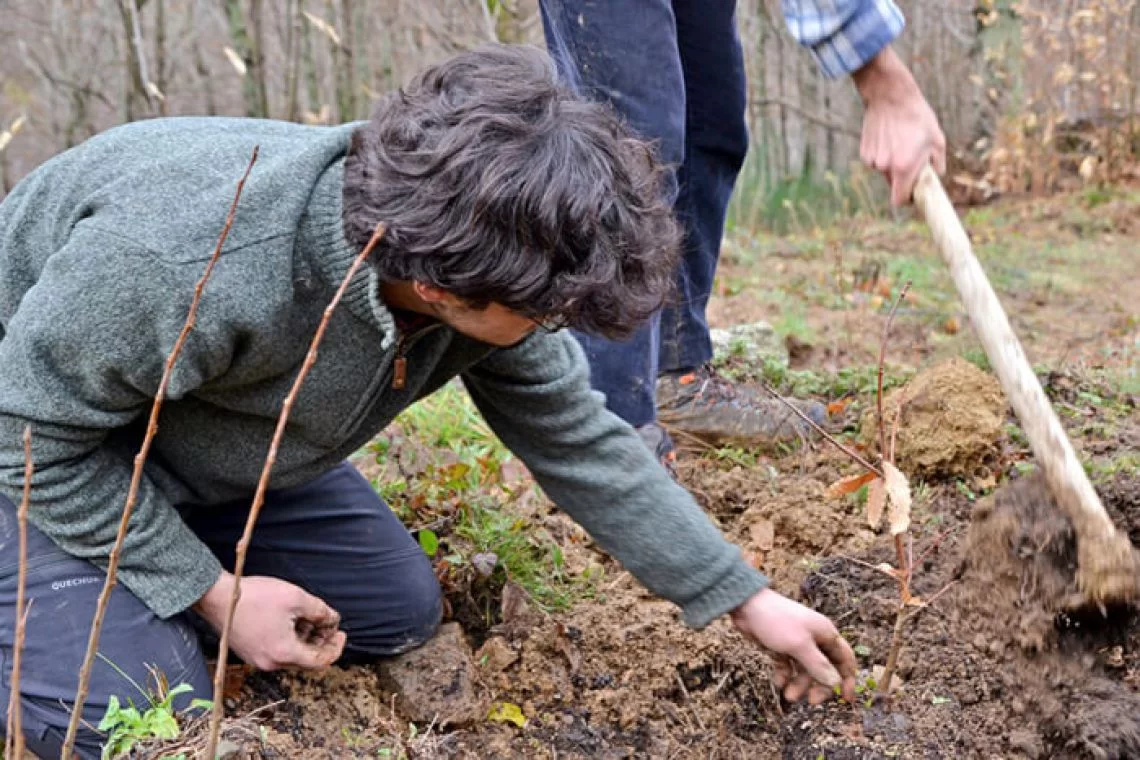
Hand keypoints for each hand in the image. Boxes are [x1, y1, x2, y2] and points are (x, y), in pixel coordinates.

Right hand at [194, 572, 346, 670]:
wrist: (217, 597)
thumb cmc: (254, 596)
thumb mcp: (296, 598)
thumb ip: (320, 611)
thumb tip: (333, 620)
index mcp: (284, 652)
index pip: (321, 661)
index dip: (336, 648)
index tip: (341, 633)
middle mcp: (270, 662)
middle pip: (306, 659)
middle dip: (321, 642)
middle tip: (329, 624)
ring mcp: (258, 659)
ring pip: (292, 655)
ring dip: (305, 639)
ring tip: (310, 618)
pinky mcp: (249, 652)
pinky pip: (277, 651)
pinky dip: (290, 639)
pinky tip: (291, 620)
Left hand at [731, 588, 856, 704]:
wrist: (747, 606)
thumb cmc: (777, 620)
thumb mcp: (799, 645)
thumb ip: (818, 665)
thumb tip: (836, 683)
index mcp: (825, 634)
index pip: (845, 659)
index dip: (848, 678)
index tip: (846, 700)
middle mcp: (815, 639)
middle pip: (824, 669)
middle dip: (819, 686)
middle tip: (811, 701)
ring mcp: (797, 643)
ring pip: (805, 670)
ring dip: (799, 684)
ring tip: (788, 695)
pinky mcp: (781, 647)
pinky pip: (788, 667)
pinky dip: (785, 675)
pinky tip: (778, 682)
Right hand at [852, 46, 946, 205]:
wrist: (890, 96)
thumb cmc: (917, 117)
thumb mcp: (937, 140)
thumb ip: (937, 165)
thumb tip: (934, 179)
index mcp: (904, 167)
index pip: (899, 200)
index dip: (907, 199)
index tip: (913, 194)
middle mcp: (885, 167)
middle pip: (893, 185)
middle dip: (902, 177)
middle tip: (911, 158)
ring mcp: (873, 160)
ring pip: (884, 171)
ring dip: (892, 163)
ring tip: (899, 141)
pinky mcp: (864, 152)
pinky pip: (876, 161)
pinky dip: (882, 154)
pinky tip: (888, 137)